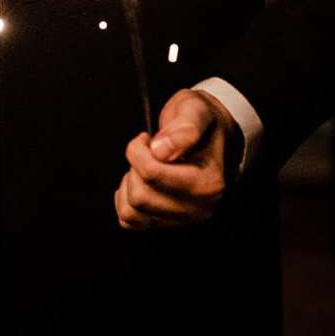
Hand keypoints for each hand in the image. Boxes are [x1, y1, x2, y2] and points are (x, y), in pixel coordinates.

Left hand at [114, 89, 236, 230]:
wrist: (208, 134)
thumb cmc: (200, 122)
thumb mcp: (194, 111)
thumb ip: (184, 129)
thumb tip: (161, 150)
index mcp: (208, 184)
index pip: (151, 174)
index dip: (138, 150)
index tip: (148, 138)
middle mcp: (199, 208)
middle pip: (139, 196)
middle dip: (134, 169)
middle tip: (148, 152)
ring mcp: (182, 219)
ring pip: (131, 212)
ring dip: (130, 185)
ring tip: (146, 167)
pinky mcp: (166, 223)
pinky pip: (129, 220)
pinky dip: (126, 200)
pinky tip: (140, 181)